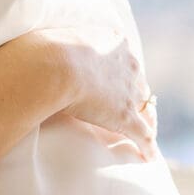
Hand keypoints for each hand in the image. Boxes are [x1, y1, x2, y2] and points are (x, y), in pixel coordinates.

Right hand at [33, 25, 157, 160]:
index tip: (113, 81)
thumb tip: (47, 47)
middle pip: (139, 83)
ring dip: (142, 120)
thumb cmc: (46, 50)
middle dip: (134, 96)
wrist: (54, 67)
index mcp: (115, 43)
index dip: (121, 73)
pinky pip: (143, 134)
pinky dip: (147, 147)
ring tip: (140, 135)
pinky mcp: (125, 117)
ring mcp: (129, 92)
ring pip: (144, 109)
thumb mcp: (58, 37)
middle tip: (125, 108)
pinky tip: (147, 157)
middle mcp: (128, 65)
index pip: (126, 60)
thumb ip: (64, 43)